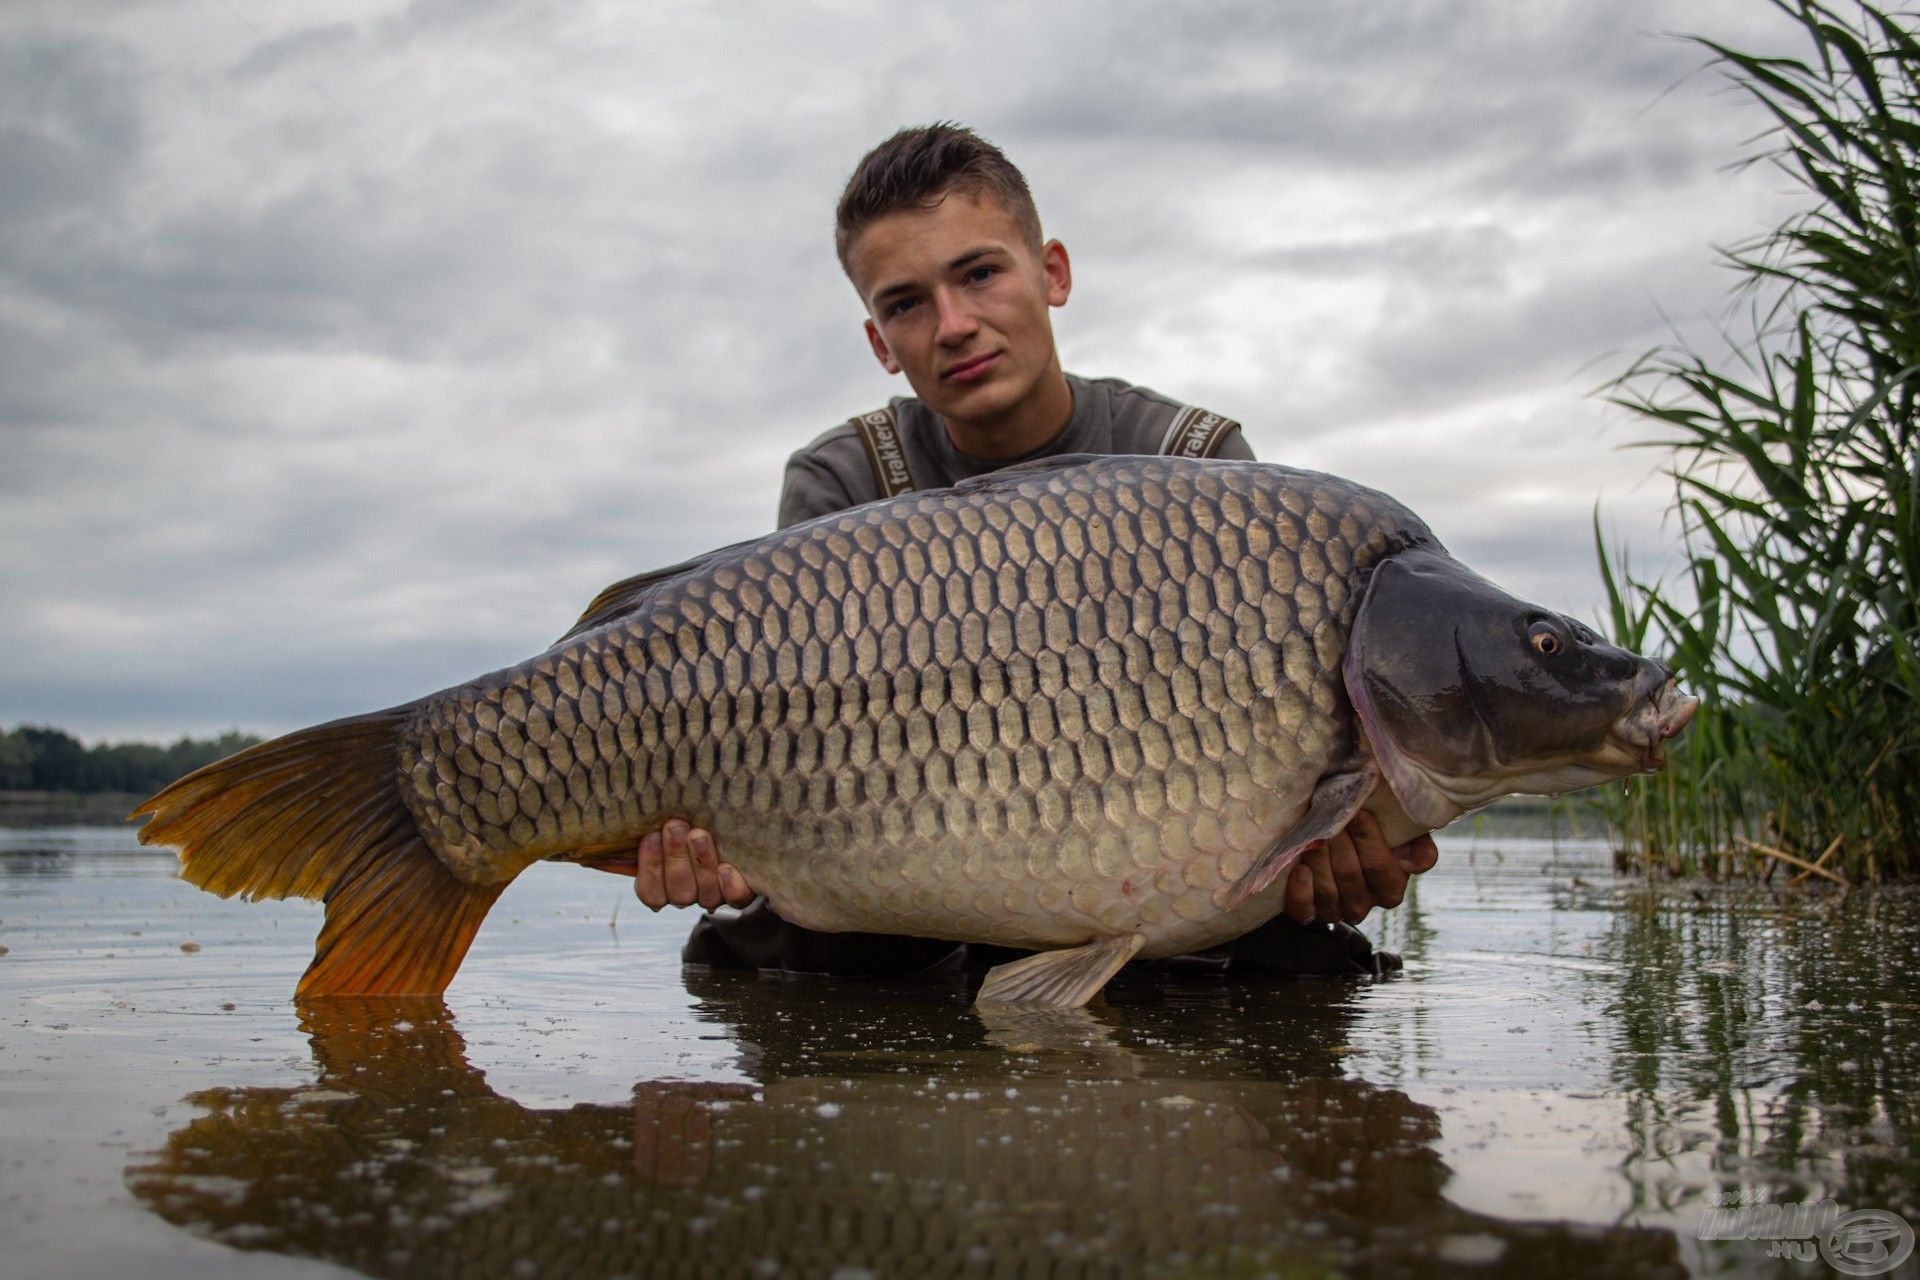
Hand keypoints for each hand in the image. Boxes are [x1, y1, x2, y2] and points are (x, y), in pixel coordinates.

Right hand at [581, 819, 755, 910]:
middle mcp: (687, 894)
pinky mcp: (741, 890)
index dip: (649, 868)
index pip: (650, 893)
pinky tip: (727, 868)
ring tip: (699, 834)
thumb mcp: (660, 824)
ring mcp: (714, 894)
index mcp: (662, 885)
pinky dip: (731, 885)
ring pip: (705, 894)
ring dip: (701, 863)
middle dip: (675, 858)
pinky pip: (737, 898)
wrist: (732, 825)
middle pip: (678, 893)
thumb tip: (595, 833)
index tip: (650, 837)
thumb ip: (637, 830)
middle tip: (676, 826)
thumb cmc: (686, 821)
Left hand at [1283, 810, 1437, 925]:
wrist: (1330, 829)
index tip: (1356, 813)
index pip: (1380, 867)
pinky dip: (1301, 890)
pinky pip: (1303, 910)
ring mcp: (1334, 910)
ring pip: (1327, 891)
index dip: (1368, 840)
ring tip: (1313, 834)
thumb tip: (1414, 864)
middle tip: (1330, 817)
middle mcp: (1363, 904)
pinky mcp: (1307, 911)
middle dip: (1338, 843)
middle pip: (1350, 876)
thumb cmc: (1369, 829)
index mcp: (1390, 888)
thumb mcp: (1400, 831)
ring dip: (1318, 859)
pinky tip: (1300, 869)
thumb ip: (1418, 845)